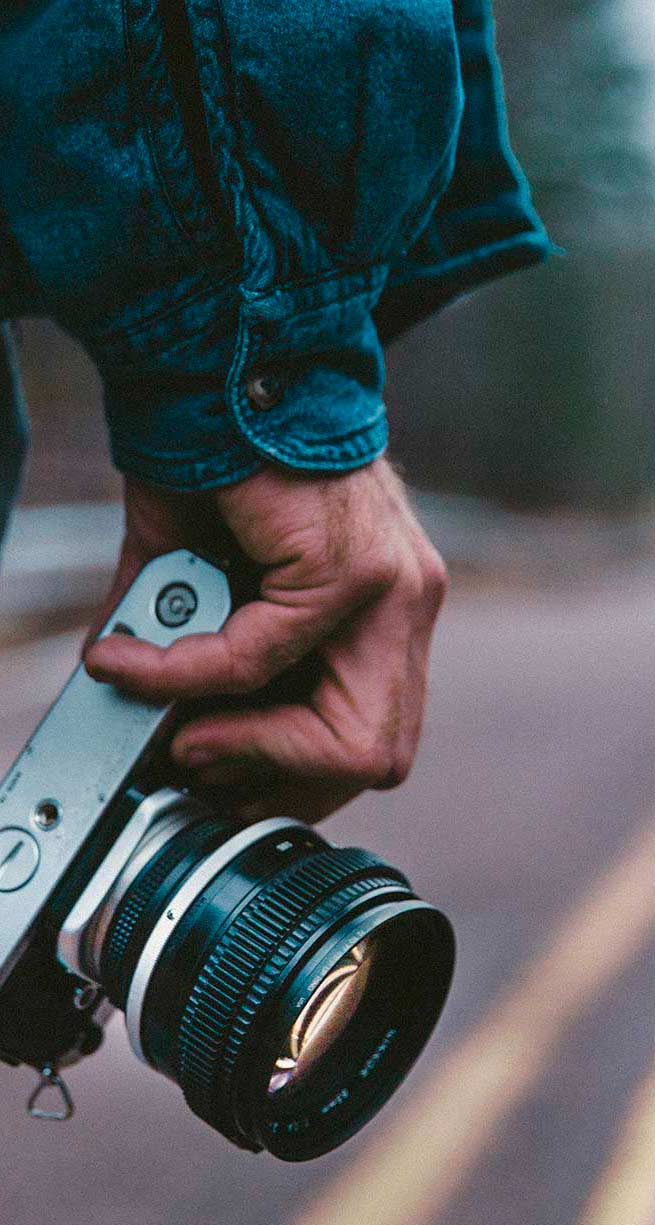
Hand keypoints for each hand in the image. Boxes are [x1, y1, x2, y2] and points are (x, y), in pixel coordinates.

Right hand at [85, 458, 446, 821]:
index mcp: (389, 606)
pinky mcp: (347, 566)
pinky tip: (132, 661)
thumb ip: (196, 656)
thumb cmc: (216, 462)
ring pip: (339, 731)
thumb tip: (145, 724)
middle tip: (194, 769)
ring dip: (234, 743)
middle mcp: (407, 600)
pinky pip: (257, 659)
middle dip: (280, 782)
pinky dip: (183, 673)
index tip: (220, 779)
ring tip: (162, 726)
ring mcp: (390, 585)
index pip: (377, 734)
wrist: (210, 364)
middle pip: (381, 754)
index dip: (299, 776)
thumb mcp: (211, 582)